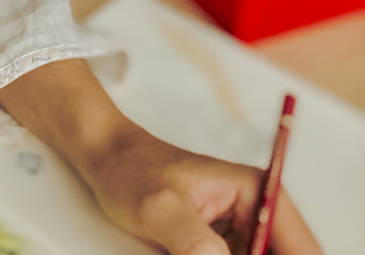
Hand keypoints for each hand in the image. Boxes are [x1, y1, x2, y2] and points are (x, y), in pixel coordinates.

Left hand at [0, 59, 321, 254]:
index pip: (301, 248)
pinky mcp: (222, 245)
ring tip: (183, 248)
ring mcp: (241, 231)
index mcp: (256, 192)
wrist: (105, 160)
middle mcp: (257, 212)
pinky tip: (180, 252)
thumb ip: (195, 244)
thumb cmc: (130, 169)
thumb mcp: (161, 208)